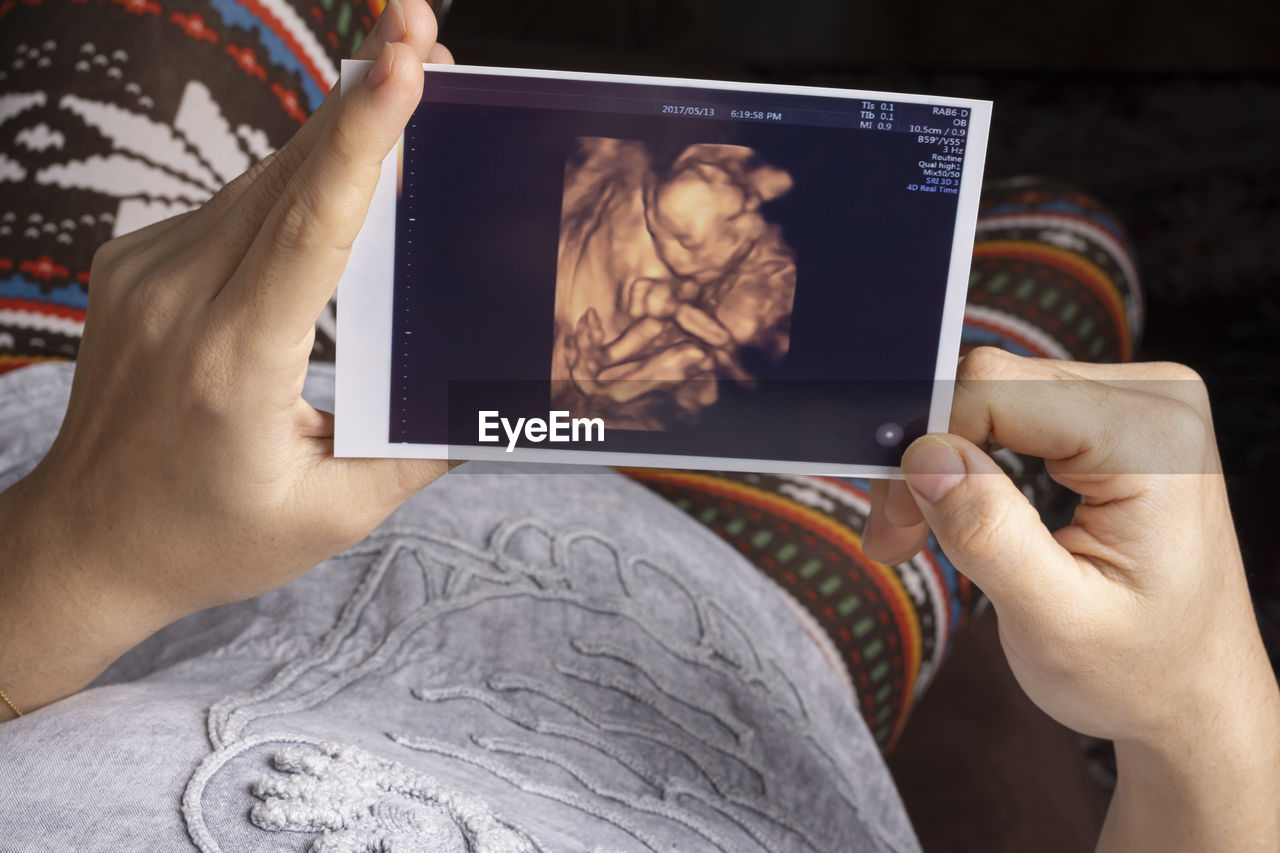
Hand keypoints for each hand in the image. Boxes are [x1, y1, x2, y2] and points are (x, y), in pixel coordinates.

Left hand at [0, 0, 452, 713]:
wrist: (84, 542)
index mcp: (233, 362)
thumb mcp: (329, 516)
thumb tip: (487, 398)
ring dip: (334, 133)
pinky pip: (233, 205)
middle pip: (290, 176)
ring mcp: (146, 272)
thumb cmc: (206, 538)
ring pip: (262, 180)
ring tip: (400, 79)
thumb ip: (415, 453)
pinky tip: (340, 170)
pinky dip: (294, 180)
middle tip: (420, 27)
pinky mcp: (136, 264)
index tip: (404, 64)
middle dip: (362, 98)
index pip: (311, 226)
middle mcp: (179, 300)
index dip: (364, 138)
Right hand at [863, 347, 1279, 850]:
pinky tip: (964, 510)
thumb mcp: (1053, 623)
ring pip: (990, 393)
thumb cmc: (1139, 673)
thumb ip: (989, 534)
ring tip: (924, 535)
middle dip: (928, 460)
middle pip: (988, 385)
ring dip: (943, 463)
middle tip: (900, 540)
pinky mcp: (1115, 415)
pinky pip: (1012, 408)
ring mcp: (1138, 400)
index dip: (928, 447)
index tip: (899, 529)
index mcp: (1152, 441)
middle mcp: (1154, 399)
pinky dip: (972, 459)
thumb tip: (924, 455)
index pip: (993, 390)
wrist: (1195, 699)